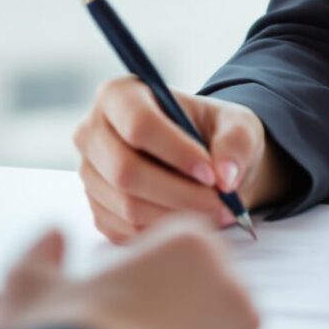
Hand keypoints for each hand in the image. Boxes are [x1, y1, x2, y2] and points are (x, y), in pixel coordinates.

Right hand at [73, 78, 297, 242]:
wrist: (202, 161)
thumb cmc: (215, 133)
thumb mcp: (238, 124)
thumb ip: (236, 142)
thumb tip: (226, 176)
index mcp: (119, 95)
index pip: (138, 124)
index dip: (176, 152)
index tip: (212, 173)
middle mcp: (93, 132)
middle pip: (126, 171)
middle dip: (180, 192)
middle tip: (222, 204)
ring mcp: (91, 174)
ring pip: (127, 206)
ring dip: (177, 216)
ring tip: (217, 213)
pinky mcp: (98, 209)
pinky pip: (126, 230)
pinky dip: (164, 233)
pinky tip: (193, 221)